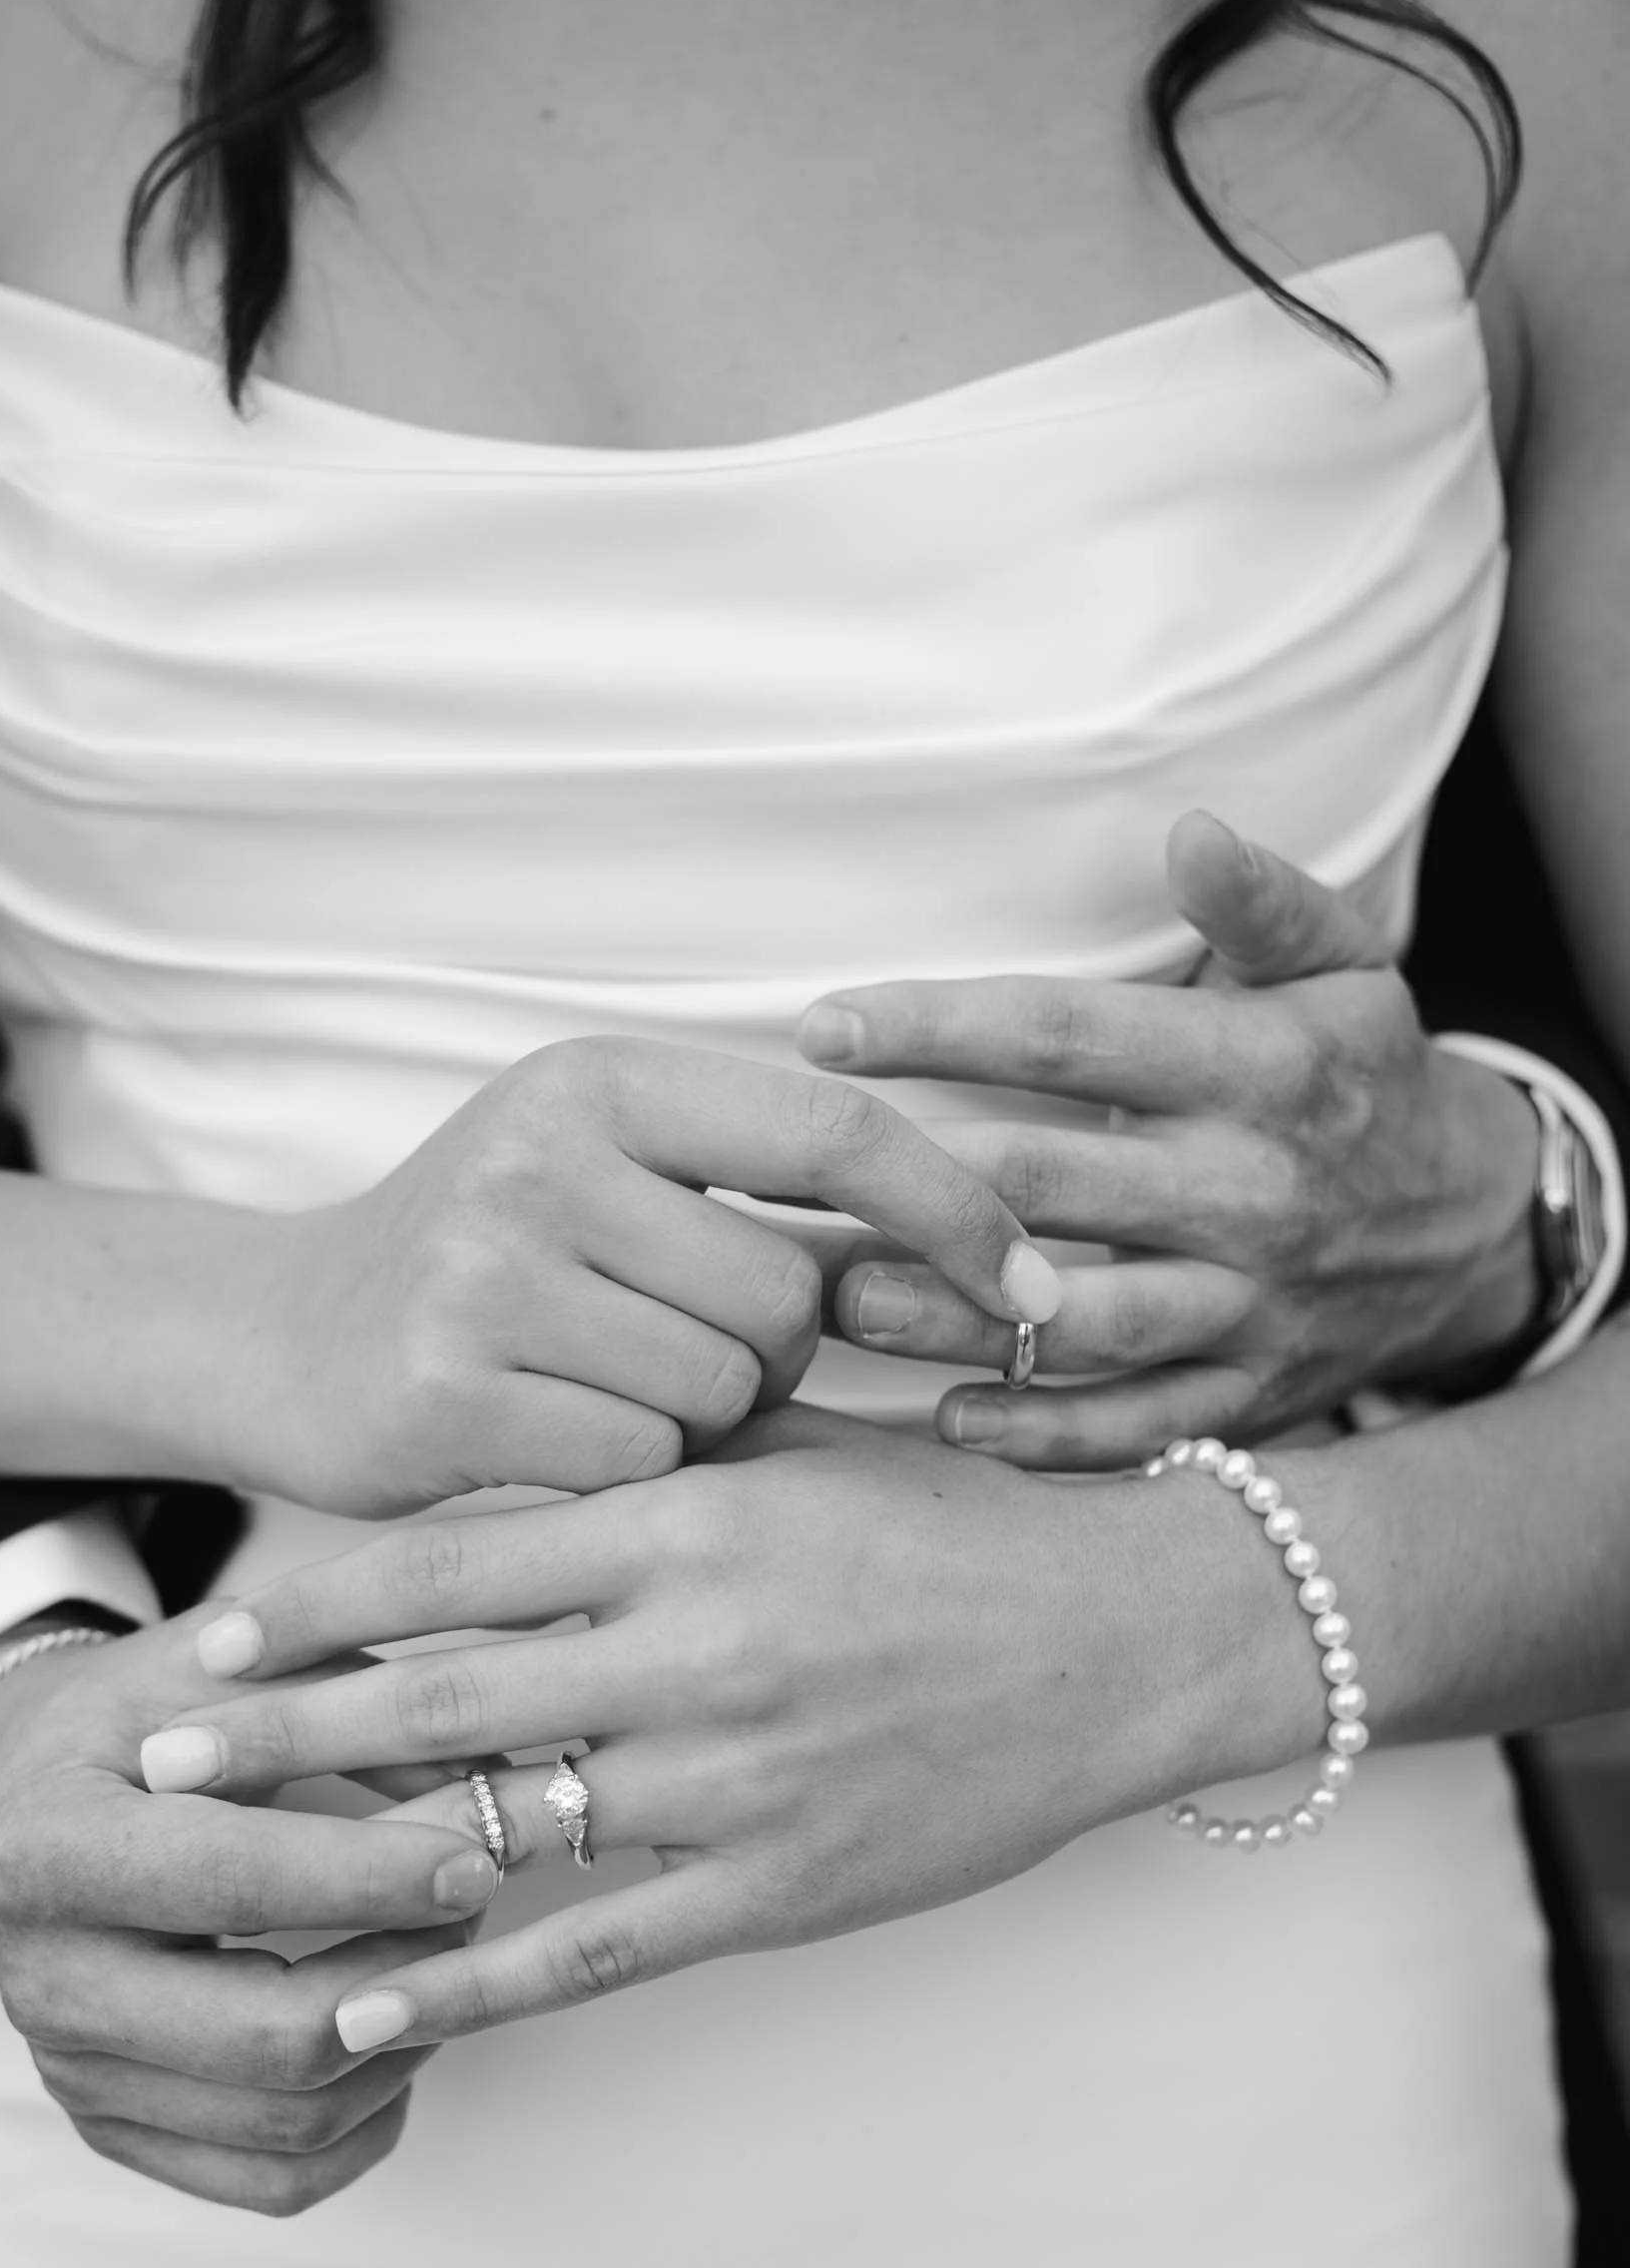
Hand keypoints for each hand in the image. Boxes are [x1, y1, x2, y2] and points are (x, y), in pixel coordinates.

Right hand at [0, 1615, 503, 2209]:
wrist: (26, 1789)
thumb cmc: (140, 1715)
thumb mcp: (223, 1664)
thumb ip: (344, 1699)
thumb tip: (480, 1783)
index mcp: (46, 1848)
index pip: (228, 1881)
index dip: (368, 1878)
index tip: (475, 1857)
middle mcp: (43, 1983)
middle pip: (267, 2035)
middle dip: (408, 1976)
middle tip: (479, 1902)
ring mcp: (75, 2075)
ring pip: (289, 2123)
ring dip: (407, 2047)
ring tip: (451, 1955)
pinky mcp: (118, 2131)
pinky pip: (276, 2183)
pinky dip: (368, 2124)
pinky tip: (401, 2034)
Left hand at [133, 1408, 1315, 2046]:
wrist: (1132, 1635)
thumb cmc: (957, 1526)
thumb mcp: (795, 1457)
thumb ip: (646, 1465)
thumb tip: (489, 1487)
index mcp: (688, 1522)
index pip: (450, 1562)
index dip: (310, 1604)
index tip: (205, 1636)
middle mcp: (694, 1648)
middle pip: (438, 1698)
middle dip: (281, 1734)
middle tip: (152, 1761)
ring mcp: (736, 1779)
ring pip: (503, 1827)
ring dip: (353, 1860)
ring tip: (230, 1887)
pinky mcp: (781, 1888)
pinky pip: (594, 1948)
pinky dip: (469, 1983)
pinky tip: (370, 2006)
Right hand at [213, 1037, 1061, 1514]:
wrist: (277, 1340)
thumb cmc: (487, 1262)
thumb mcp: (610, 1174)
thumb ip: (768, 1194)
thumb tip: (1004, 1250)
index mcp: (601, 1081)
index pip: (836, 1130)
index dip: (957, 1210)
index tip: (1038, 1290)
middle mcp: (539, 1155)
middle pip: (789, 1296)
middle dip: (777, 1355)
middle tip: (685, 1354)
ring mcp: (483, 1271)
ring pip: (724, 1388)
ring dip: (703, 1420)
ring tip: (609, 1389)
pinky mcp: (446, 1391)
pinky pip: (642, 1460)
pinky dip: (630, 1472)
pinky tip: (557, 1440)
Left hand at [797, 813, 1539, 1467]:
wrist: (1478, 1227)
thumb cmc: (1366, 1076)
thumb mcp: (1348, 967)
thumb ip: (1264, 901)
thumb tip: (1186, 829)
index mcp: (1259, 1070)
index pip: (1070, 1037)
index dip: (940, 1029)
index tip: (822, 1028)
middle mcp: (1251, 1191)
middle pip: (1052, 1183)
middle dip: (914, 1182)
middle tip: (790, 1182)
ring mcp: (1250, 1304)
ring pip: (1082, 1323)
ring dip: (955, 1318)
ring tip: (843, 1302)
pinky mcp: (1250, 1394)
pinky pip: (1138, 1428)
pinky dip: (1043, 1437)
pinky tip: (949, 1422)